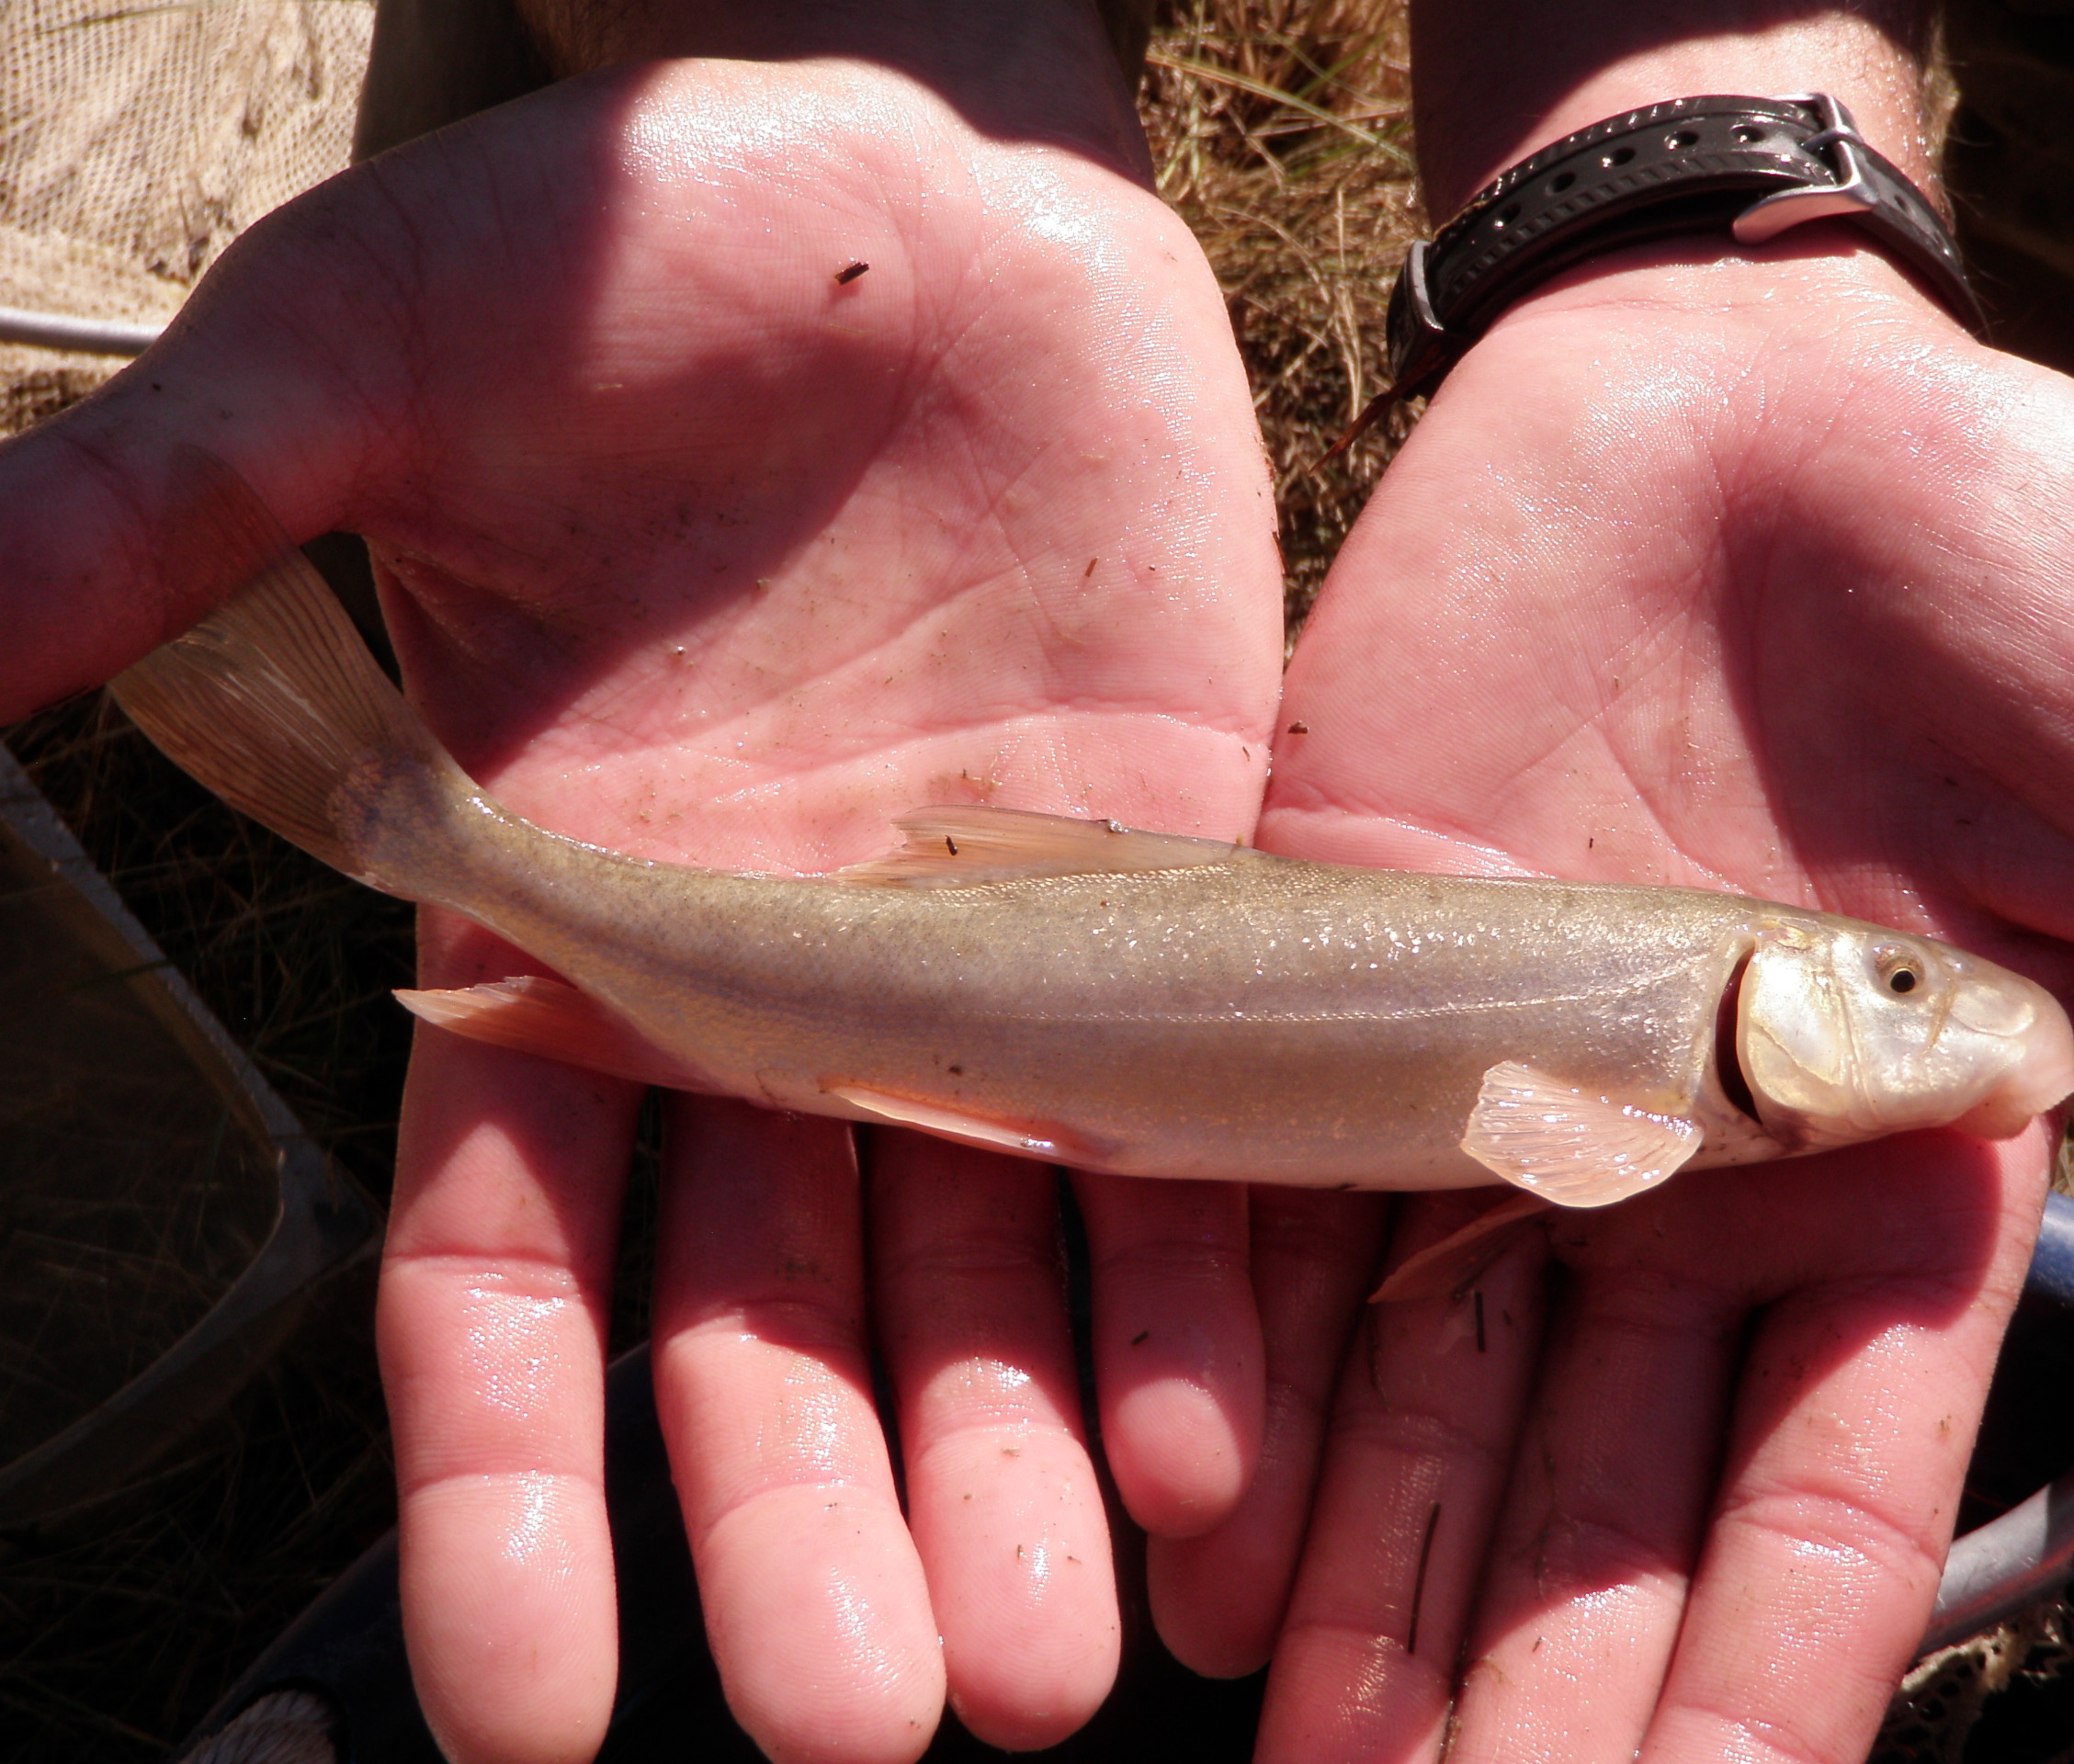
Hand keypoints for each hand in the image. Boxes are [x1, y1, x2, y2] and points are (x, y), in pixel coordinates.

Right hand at [0, 26, 1286, 1763]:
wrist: (921, 185)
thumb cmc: (625, 249)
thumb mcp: (363, 365)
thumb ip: (171, 524)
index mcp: (558, 933)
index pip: (507, 1268)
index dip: (508, 1483)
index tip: (513, 1712)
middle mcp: (767, 1001)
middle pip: (765, 1325)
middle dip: (801, 1525)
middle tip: (860, 1735)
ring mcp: (973, 972)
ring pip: (979, 1280)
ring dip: (1014, 1475)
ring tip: (1045, 1681)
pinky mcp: (1155, 901)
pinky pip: (1177, 1138)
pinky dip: (1198, 1299)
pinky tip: (1216, 1467)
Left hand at [1175, 233, 2073, 1761]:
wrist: (1749, 377)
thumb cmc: (2005, 557)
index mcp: (1873, 1169)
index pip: (1830, 1482)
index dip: (1777, 1663)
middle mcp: (1667, 1169)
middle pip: (1593, 1485)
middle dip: (1528, 1683)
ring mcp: (1485, 1080)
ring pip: (1415, 1384)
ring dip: (1362, 1580)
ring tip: (1297, 1756)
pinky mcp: (1335, 974)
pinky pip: (1270, 1197)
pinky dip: (1232, 1358)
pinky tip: (1197, 1522)